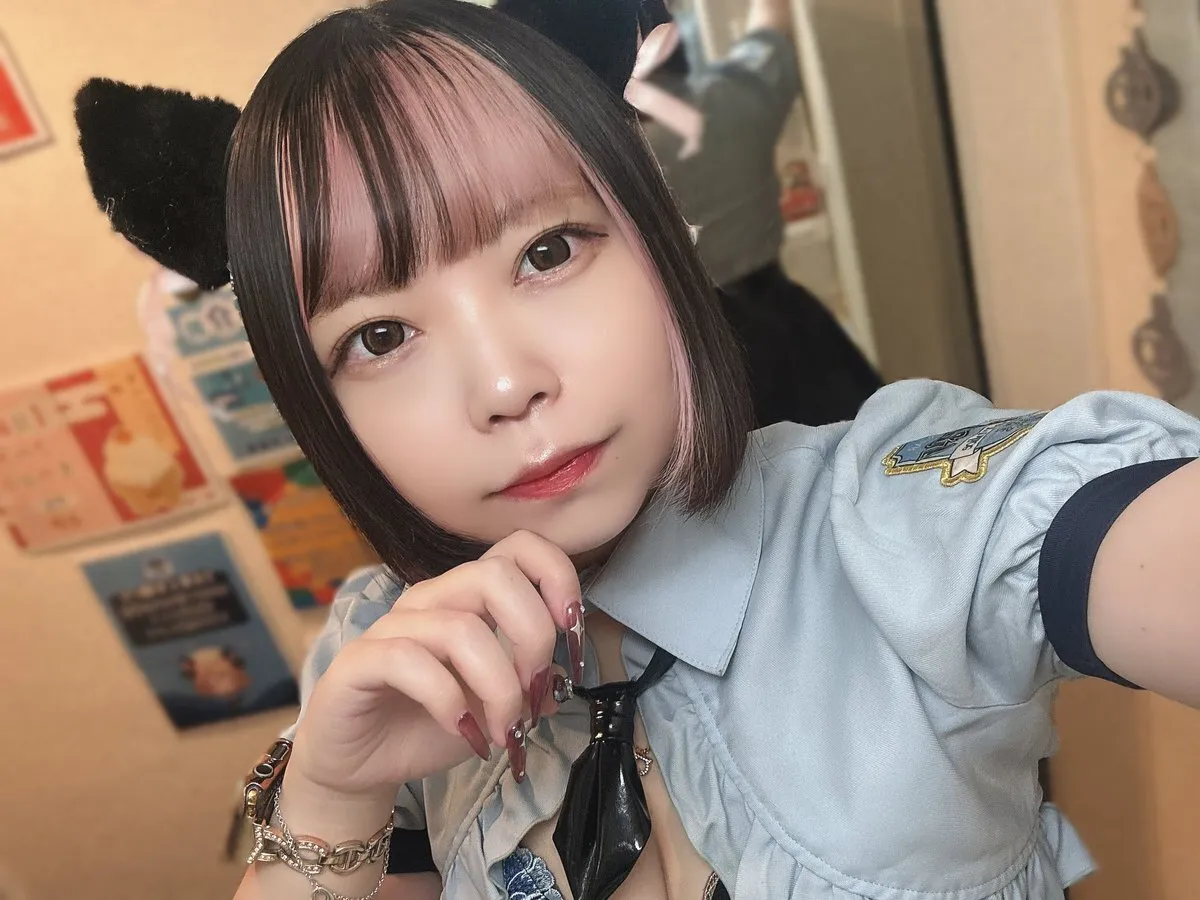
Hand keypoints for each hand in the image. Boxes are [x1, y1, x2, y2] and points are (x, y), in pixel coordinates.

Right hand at [289, 530, 583, 799]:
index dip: (555, 577)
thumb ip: (529, 687)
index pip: (517, 547)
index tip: (571, 633)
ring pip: (461, 628)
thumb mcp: (493, 708)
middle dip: (532, 637)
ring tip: (503, 732)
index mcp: (467, 597)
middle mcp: (431, 599)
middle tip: (534, 695)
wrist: (359, 764)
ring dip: (498, 688)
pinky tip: (464, 731)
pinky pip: (410, 661)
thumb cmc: (427, 724)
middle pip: (495, 576)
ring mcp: (392, 626)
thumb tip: (562, 680)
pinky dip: (449, 700)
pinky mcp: (360, 661)